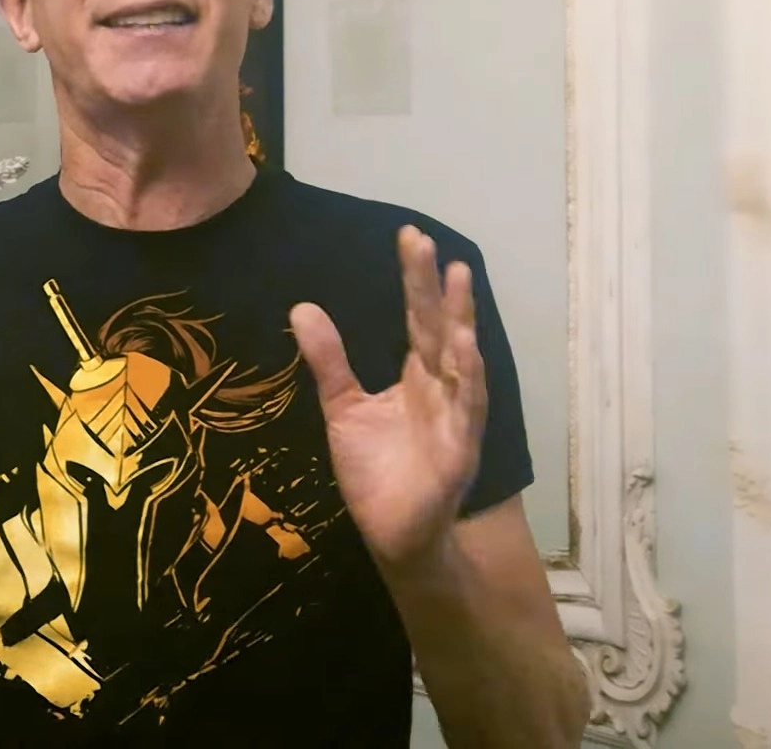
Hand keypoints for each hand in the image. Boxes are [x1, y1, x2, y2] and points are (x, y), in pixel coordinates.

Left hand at [289, 225, 487, 573]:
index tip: (409, 236)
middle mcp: (442, 386)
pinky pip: (468, 404)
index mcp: (417, 375)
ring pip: (463, 358)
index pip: (416, 317)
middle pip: (438, 326)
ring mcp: (456, 414)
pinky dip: (468, 375)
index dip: (414, 280)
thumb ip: (329, 361)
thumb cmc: (374, 472)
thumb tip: (301, 307)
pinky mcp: (462, 445)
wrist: (389, 533)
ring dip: (460, 319)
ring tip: (456, 278)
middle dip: (433, 286)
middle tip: (426, 242)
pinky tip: (462, 346)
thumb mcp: (342, 409)